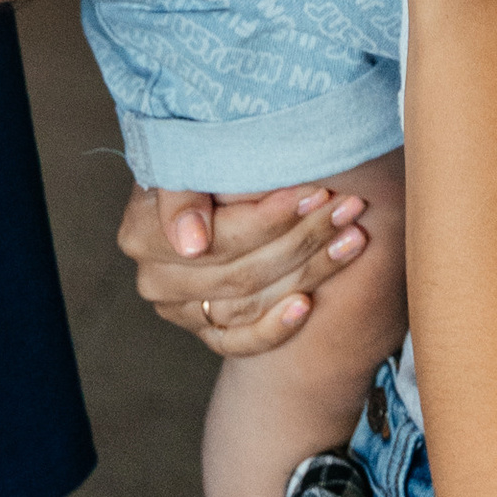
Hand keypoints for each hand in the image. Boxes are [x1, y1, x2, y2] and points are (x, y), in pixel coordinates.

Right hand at [116, 182, 371, 354]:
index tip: (318, 192)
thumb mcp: (190, 154)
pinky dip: (275, 327)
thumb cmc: (201, 158)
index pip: (221, 237)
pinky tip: (309, 304)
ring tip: (353, 238)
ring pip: (250, 304)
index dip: (272, 218)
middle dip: (303, 238)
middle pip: (242, 272)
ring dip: (309, 272)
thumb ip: (185, 189)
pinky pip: (239, 342)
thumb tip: (193, 244)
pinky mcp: (204, 331)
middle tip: (349, 209)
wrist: (200, 185)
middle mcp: (155, 280)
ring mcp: (180, 311)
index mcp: (143, 234)